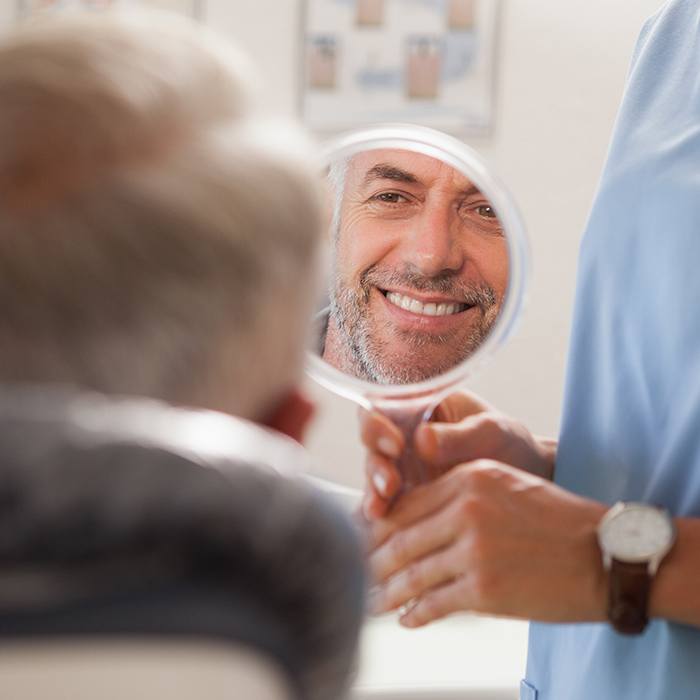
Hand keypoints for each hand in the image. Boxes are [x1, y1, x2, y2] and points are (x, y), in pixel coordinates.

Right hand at [360, 391, 556, 518]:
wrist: (527, 480)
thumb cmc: (510, 444)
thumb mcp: (492, 432)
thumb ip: (459, 436)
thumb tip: (422, 440)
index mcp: (420, 406)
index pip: (383, 406)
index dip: (378, 423)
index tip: (396, 444)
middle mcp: (403, 434)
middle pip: (371, 444)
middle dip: (376, 464)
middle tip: (390, 484)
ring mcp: (403, 466)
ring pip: (374, 475)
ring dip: (374, 491)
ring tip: (381, 509)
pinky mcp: (406, 497)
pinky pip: (386, 503)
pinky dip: (382, 514)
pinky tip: (382, 526)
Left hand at [367, 459, 605, 626]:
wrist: (606, 555)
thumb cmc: (557, 520)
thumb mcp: (506, 487)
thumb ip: (459, 497)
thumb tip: (414, 522)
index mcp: (469, 477)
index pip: (407, 503)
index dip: (378, 525)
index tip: (363, 539)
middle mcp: (466, 509)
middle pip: (401, 537)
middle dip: (372, 559)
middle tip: (356, 572)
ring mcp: (473, 550)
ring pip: (412, 573)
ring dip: (387, 591)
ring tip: (371, 601)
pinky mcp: (484, 589)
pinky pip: (434, 602)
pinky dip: (415, 613)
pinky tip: (406, 618)